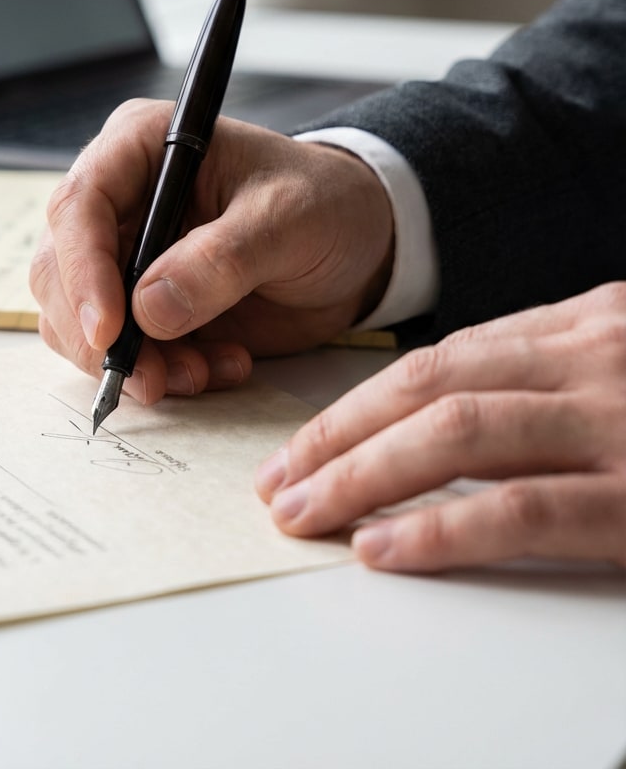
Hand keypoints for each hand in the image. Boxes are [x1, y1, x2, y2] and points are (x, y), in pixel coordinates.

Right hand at [30, 99, 393, 404]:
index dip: (83, 271)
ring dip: (131, 360)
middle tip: (153, 378)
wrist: (357, 245)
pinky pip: (117, 349)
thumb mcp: (289, 219)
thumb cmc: (325, 204)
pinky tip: (215, 367)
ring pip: (76, 318)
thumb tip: (147, 308)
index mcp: (143, 146)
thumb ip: (222, 258)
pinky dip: (156, 372)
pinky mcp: (139, 304)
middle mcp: (120, 197)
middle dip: (100, 334)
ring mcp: (124, 253)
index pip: (80, 204)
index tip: (108, 331)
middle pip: (60, 269)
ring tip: (202, 372)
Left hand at [256, 283, 625, 570]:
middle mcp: (594, 356)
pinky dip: (439, 529)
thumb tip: (443, 412)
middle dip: (339, 435)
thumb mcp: (622, 369)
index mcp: (586, 322)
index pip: (444, 357)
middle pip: (430, 385)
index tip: (305, 444)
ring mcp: (616, 421)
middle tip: (278, 481)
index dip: (360, 402)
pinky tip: (381, 548)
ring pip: (455, 433)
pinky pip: (521, 509)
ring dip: (362, 476)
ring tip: (304, 514)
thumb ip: (548, 375)